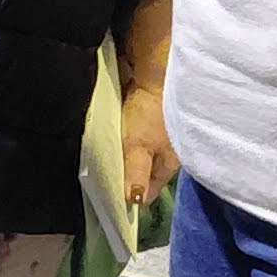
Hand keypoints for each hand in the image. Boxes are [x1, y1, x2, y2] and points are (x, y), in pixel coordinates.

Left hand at [120, 82, 176, 214]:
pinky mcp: (156, 123)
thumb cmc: (149, 114)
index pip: (149, 192)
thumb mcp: (139, 148)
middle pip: (146, 175)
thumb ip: (136, 174)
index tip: (112, 199)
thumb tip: (134, 201)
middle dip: (128, 179)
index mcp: (168, 165)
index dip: (131, 197)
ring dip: (128, 159)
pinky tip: (118, 140)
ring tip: (109, 160)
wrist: (157, 75)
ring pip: (144, 157)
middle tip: (107, 179)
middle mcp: (169, 154)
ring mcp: (164, 138)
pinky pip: (141, 140)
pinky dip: (129, 142)